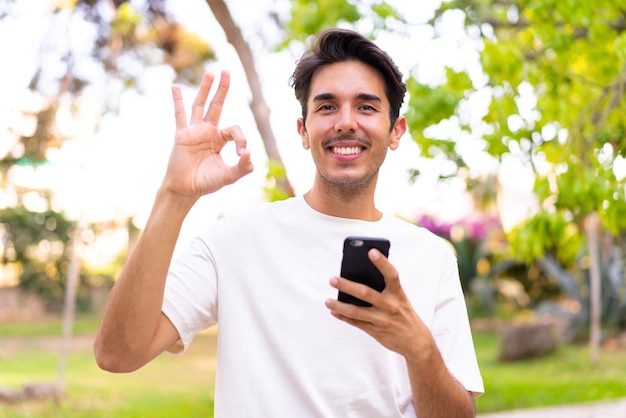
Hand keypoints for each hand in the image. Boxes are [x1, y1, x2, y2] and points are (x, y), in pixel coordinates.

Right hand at [162, 70, 253, 200]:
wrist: (185, 190)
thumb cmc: (206, 183)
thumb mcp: (229, 176)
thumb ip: (243, 167)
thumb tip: (249, 153)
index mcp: (219, 140)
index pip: (234, 129)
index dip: (241, 139)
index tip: (242, 153)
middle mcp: (207, 132)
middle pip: (216, 105)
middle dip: (223, 89)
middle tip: (227, 71)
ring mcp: (194, 132)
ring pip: (200, 105)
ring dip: (205, 89)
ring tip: (211, 74)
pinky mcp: (182, 135)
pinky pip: (179, 115)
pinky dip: (177, 101)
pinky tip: (174, 87)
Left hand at [326, 249, 431, 360]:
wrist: (416, 341)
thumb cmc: (403, 313)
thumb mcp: (399, 299)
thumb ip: (383, 289)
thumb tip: (356, 278)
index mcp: (398, 293)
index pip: (391, 275)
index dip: (382, 262)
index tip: (371, 251)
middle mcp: (391, 306)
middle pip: (366, 293)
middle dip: (347, 286)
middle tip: (332, 279)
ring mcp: (383, 320)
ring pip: (356, 311)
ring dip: (339, 305)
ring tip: (327, 300)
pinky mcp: (376, 331)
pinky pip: (356, 323)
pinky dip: (343, 316)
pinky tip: (334, 311)